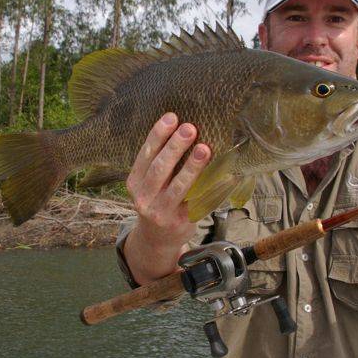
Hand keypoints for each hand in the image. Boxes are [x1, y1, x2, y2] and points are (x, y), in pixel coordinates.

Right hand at [124, 112, 210, 281]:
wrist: (157, 240)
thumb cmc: (156, 202)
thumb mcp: (148, 185)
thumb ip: (159, 163)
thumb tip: (182, 127)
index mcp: (134, 183)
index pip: (145, 155)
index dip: (157, 135)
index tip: (171, 117)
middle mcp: (145, 198)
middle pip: (159, 169)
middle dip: (175, 147)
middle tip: (189, 128)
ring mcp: (163, 212)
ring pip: (178, 187)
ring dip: (192, 167)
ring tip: (204, 148)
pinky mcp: (182, 222)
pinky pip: (197, 202)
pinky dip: (210, 187)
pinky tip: (222, 174)